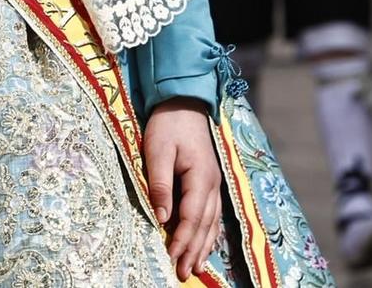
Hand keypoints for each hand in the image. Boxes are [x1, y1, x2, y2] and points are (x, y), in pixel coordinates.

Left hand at [143, 98, 224, 280]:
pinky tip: (205, 245)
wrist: (184, 102)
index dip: (181, 239)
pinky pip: (213, 214)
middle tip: (183, 273)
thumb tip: (161, 218)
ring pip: (211, 222)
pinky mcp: (210, 181)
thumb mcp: (157, 151)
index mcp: (200, 177)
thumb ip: (160, 184)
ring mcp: (214, 184)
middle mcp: (212, 184)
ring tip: (195, 267)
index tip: (171, 257)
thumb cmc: (168, 125)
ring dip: (203, 246)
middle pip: (204, 225)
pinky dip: (209, 233)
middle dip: (194, 251)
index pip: (191, 217)